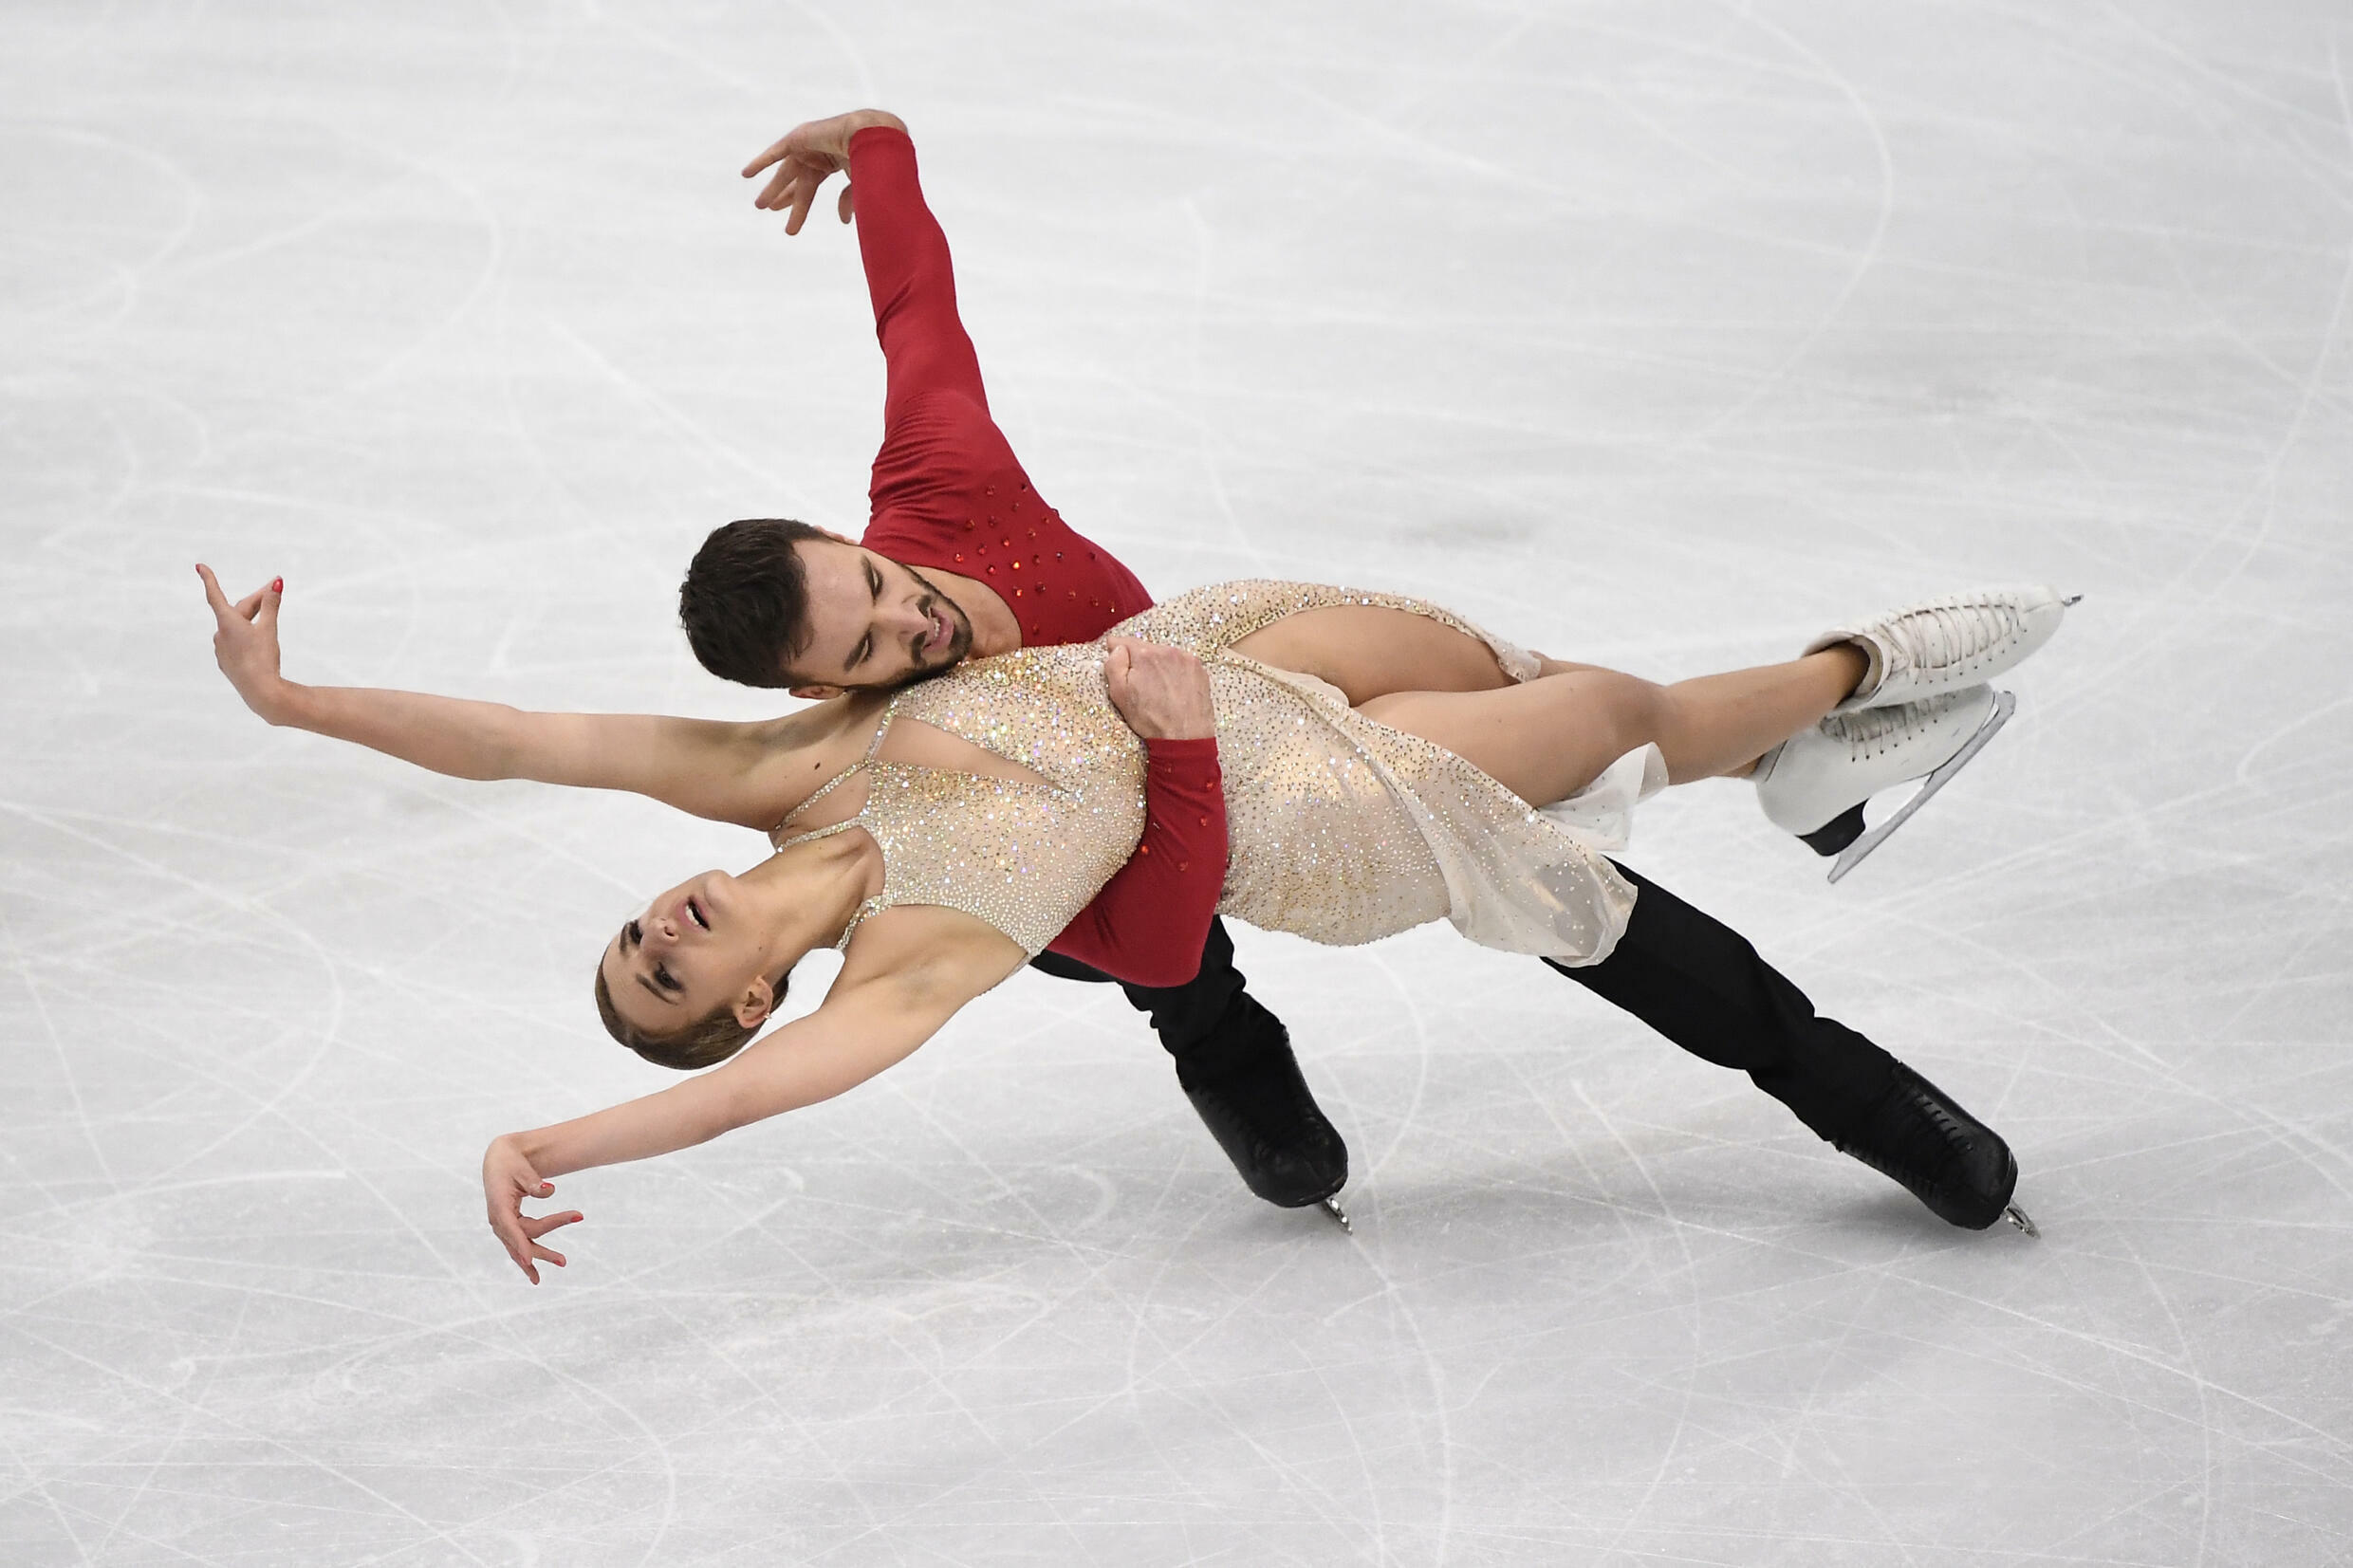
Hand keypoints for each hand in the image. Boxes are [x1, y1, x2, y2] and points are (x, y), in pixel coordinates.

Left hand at [196, 564, 293, 723]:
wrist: (260, 692)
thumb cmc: (264, 658)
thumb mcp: (269, 629)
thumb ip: (271, 605)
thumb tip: (276, 583)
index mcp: (227, 622)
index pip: (215, 595)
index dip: (208, 579)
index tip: (199, 567)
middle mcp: (220, 634)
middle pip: (238, 610)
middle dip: (257, 601)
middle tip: (275, 591)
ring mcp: (221, 650)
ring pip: (237, 628)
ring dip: (252, 620)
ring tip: (269, 620)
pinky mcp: (227, 663)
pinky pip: (235, 643)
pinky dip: (246, 637)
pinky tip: (258, 644)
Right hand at [482, 1135, 582, 1284]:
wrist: (499, 1161)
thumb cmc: (512, 1163)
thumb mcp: (522, 1170)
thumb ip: (534, 1183)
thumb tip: (550, 1190)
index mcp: (499, 1205)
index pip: (511, 1228)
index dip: (520, 1244)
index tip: (529, 1260)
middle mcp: (498, 1219)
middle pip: (523, 1237)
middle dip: (543, 1249)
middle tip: (564, 1260)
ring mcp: (502, 1225)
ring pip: (520, 1245)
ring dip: (539, 1256)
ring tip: (562, 1263)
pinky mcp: (508, 1226)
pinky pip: (518, 1244)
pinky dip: (527, 1257)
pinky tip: (534, 1274)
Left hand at [742, 108, 906, 233]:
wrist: (869, 134)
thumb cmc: (871, 159)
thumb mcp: (858, 185)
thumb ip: (848, 200)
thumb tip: (843, 222)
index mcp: (832, 163)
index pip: (810, 188)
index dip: (799, 207)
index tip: (791, 227)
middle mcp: (818, 154)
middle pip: (795, 180)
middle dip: (783, 195)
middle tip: (769, 209)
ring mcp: (807, 145)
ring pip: (785, 171)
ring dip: (773, 188)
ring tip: (759, 206)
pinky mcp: (798, 138)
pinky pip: (775, 153)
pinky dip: (761, 163)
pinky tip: (746, 175)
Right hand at [1104, 637, 1214, 740]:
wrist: (1185, 737)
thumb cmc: (1150, 719)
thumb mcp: (1119, 694)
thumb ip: (1113, 664)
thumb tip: (1117, 648)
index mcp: (1144, 654)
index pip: (1123, 641)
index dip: (1117, 653)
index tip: (1119, 665)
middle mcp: (1167, 650)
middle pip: (1145, 648)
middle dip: (1139, 662)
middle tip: (1141, 686)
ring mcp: (1186, 658)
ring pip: (1163, 655)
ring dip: (1158, 666)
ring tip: (1159, 690)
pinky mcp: (1199, 668)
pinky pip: (1180, 663)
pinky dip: (1174, 672)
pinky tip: (1173, 690)